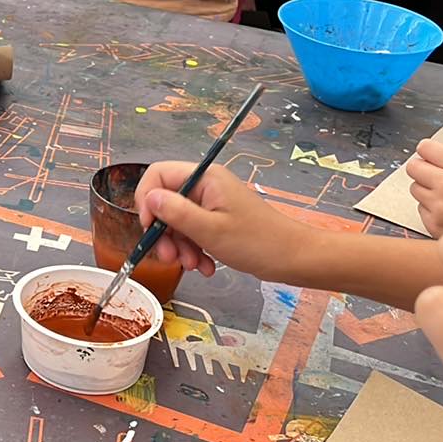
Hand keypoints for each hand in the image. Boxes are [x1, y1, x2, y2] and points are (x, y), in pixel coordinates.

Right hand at [134, 162, 310, 280]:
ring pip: (178, 220)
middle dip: (164, 231)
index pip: (158, 174)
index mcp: (205, 178)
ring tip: (193, 266)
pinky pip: (194, 231)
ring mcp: (213, 204)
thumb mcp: (210, 230)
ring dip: (180, 246)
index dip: (147, 199)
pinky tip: (205, 266)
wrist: (295, 259)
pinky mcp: (219, 220)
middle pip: (166, 201)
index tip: (150, 228)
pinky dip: (194, 250)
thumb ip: (176, 212)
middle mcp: (207, 186)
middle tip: (170, 257)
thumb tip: (149, 199)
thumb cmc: (258, 243)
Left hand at [406, 139, 442, 236]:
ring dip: (427, 191)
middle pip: (413, 167)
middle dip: (423, 169)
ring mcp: (439, 206)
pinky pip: (421, 209)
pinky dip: (432, 210)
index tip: (432, 156)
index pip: (425, 148)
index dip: (429, 152)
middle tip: (437, 176)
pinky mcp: (433, 225)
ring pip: (415, 188)